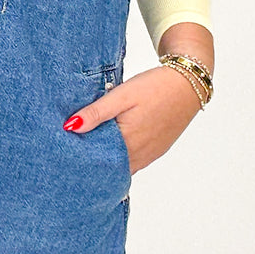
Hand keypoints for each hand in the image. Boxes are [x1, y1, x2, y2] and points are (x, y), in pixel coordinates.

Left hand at [63, 65, 202, 172]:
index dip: (81, 158)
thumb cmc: (155, 88)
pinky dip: (121, 158)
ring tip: (89, 150)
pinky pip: (134, 162)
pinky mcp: (156, 150)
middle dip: (92, 163)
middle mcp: (139, 155)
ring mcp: (149, 155)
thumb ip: (96, 112)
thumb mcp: (121, 96)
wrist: (188, 85)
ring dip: (108, 161)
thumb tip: (70, 127)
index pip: (97, 162)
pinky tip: (113, 146)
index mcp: (128, 142)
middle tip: (73, 155)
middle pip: (109, 168)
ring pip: (122, 167)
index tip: (66, 154)